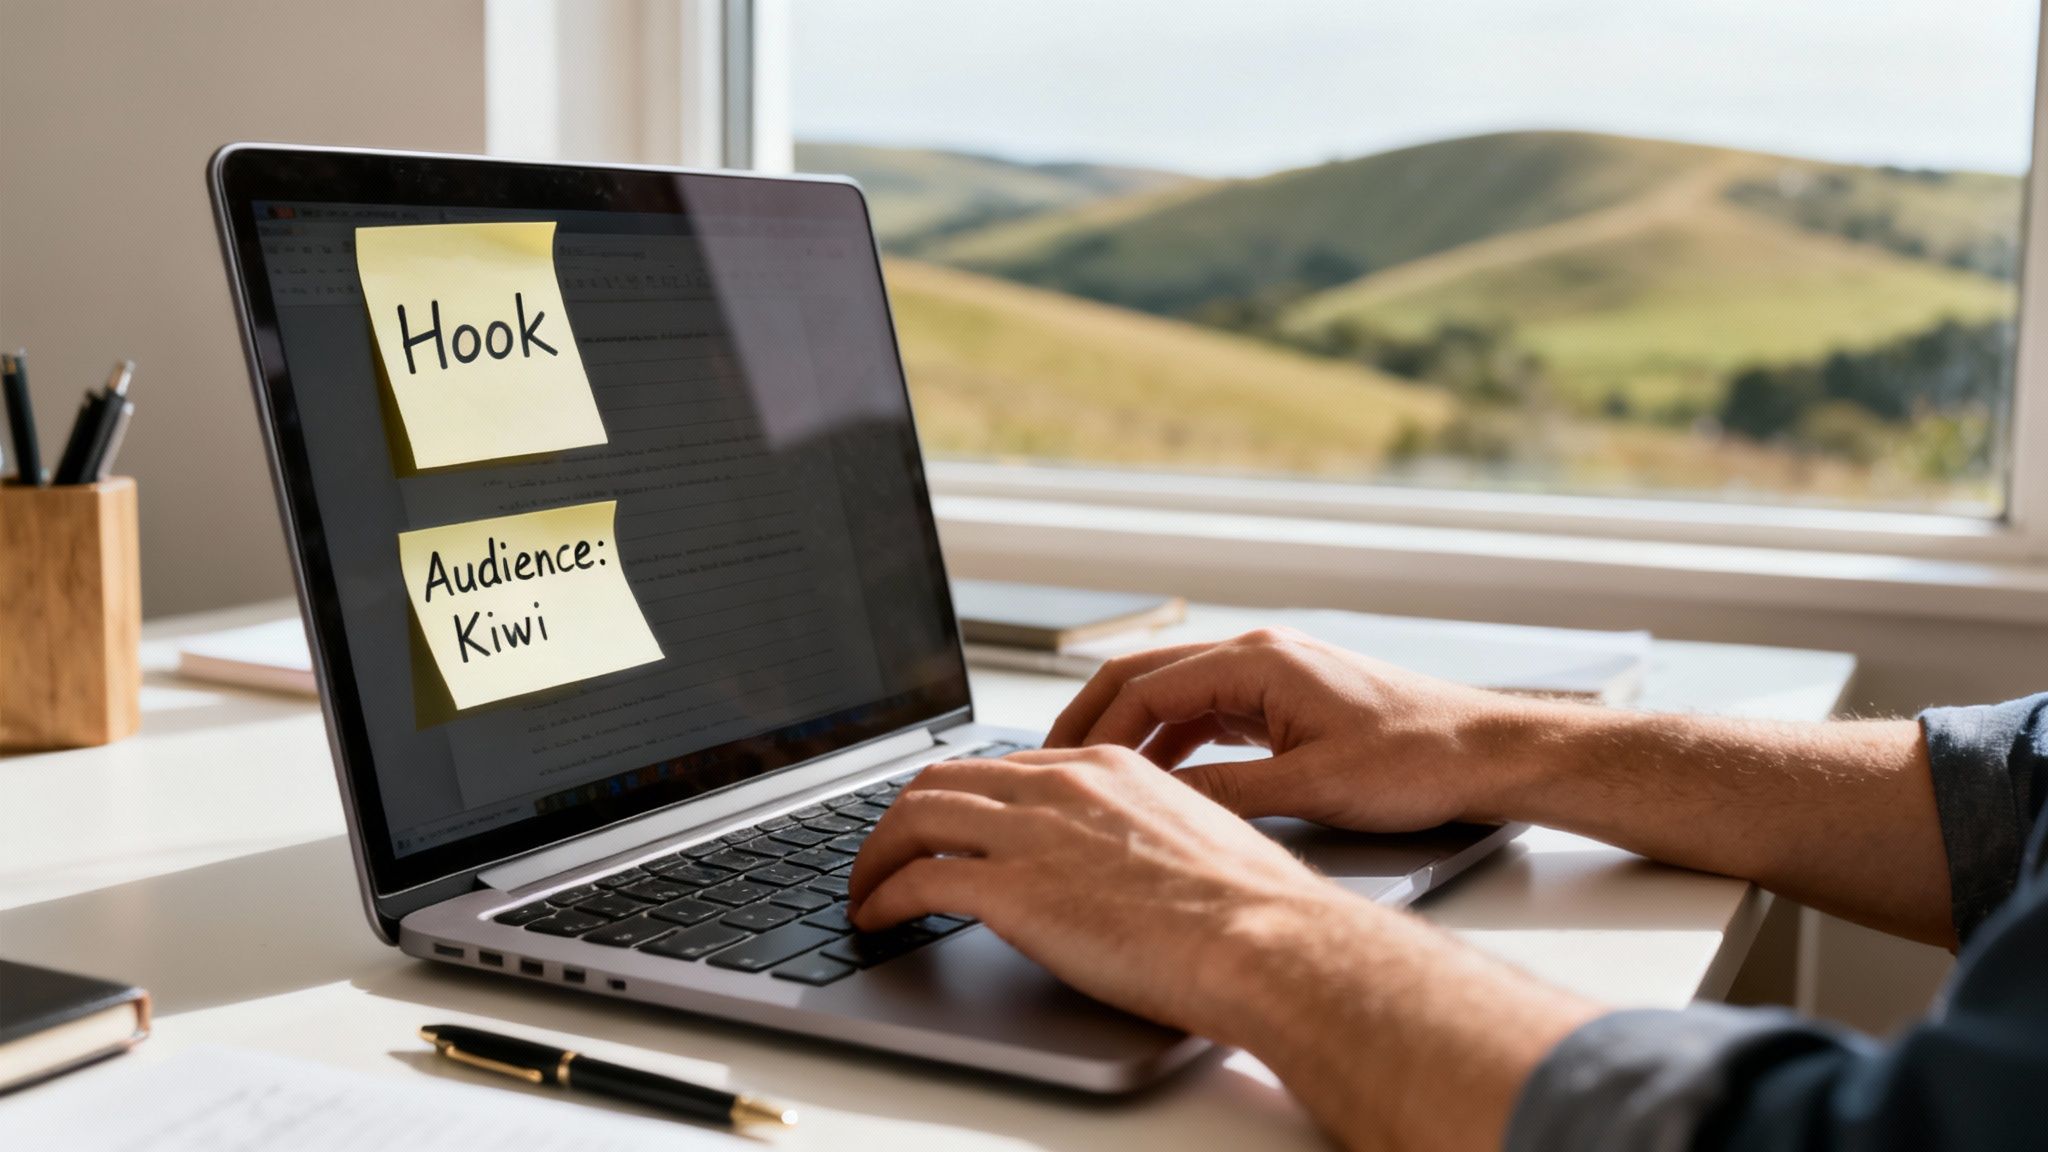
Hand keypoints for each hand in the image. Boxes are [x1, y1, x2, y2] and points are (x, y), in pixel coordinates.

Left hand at [846, 744, 1356, 1044]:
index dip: (961, 796)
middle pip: (944, 778)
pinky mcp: (1012, 888)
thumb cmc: (1250, 909)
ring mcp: (1032, 832)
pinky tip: (876, 919)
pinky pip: (916, 880)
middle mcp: (1061, 786)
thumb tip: (1116, 868)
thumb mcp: (1190, 839)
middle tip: (885, 853)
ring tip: (864, 888)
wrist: (1265, 939)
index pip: (1005, 766)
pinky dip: (882, 896)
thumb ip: (1136, 835)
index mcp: (1106, 767)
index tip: (944, 825)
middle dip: (901, 816)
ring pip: (914, 816)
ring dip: (875, 854)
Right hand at [1046, 627, 1553, 832]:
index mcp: (1258, 660)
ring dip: (1131, 730)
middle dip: (1093, 719)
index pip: (1146, 685)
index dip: (1095, 730)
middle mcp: (1259, 654)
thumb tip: (1159, 807)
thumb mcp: (1313, 787)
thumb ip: (1228, 795)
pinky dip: (1172, 739)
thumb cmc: (1419, 758)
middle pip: (1147, 676)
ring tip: (1091, 776)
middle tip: (1047, 763)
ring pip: (1175, 693)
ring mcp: (1273, 673)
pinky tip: (1159, 777)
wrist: (1488, 751)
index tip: (1060, 768)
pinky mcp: (1287, 698)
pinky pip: (1208, 711)